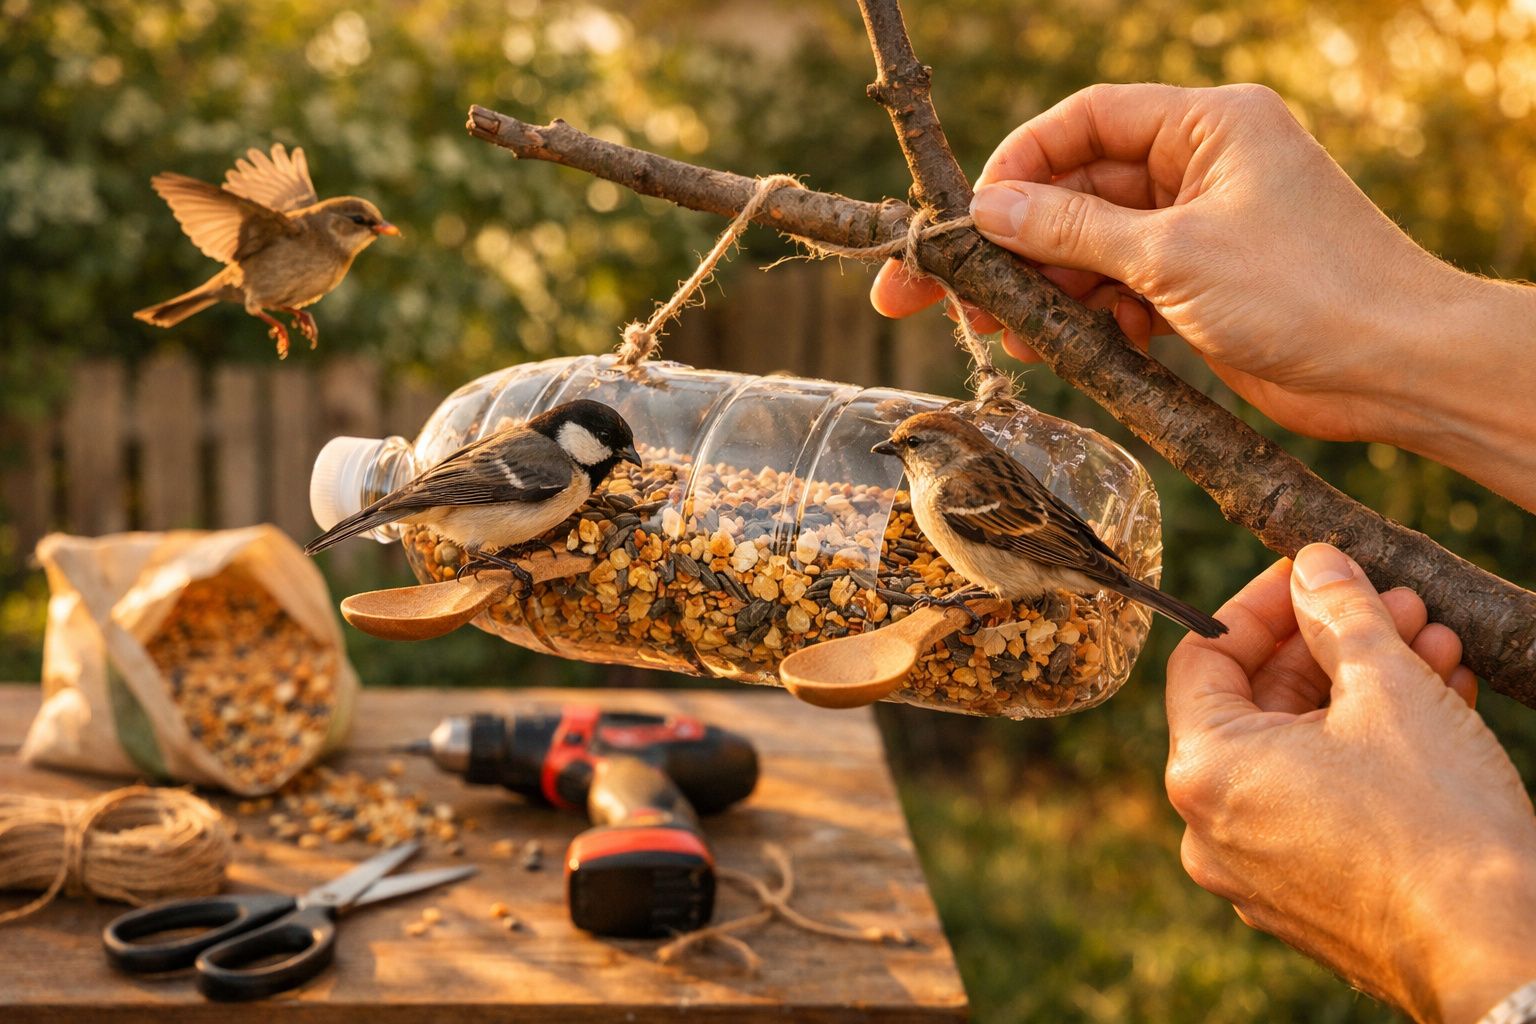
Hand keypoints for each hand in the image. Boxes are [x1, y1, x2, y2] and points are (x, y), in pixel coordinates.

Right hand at [870, 84, 1535, 507]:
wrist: (1395, 368)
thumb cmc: (1307, 291)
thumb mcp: (1173, 255)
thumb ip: (1074, 231)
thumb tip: (990, 212)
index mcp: (1206, 126)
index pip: (1085, 123)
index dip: (1018, 165)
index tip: (969, 216)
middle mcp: (1199, 167)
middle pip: (1076, 192)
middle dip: (1012, 243)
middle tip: (937, 292)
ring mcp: (1198, 228)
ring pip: (1090, 248)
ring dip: (1043, 290)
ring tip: (997, 334)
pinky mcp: (1199, 286)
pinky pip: (1118, 290)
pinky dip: (1085, 318)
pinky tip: (1054, 349)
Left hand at [1165, 544, 1535, 1022]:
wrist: (1502, 951)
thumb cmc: (1437, 821)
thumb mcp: (1389, 688)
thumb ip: (1340, 613)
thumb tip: (1316, 564)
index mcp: (1204, 772)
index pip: (1204, 656)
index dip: (1262, 605)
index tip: (1314, 574)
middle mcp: (1212, 827)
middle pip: (1258, 702)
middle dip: (1333, 645)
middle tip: (1397, 605)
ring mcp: (1258, 869)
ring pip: (1302, 748)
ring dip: (1365, 688)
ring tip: (1435, 644)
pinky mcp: (1309, 896)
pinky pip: (1322, 799)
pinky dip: (1368, 748)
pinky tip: (1439, 702)